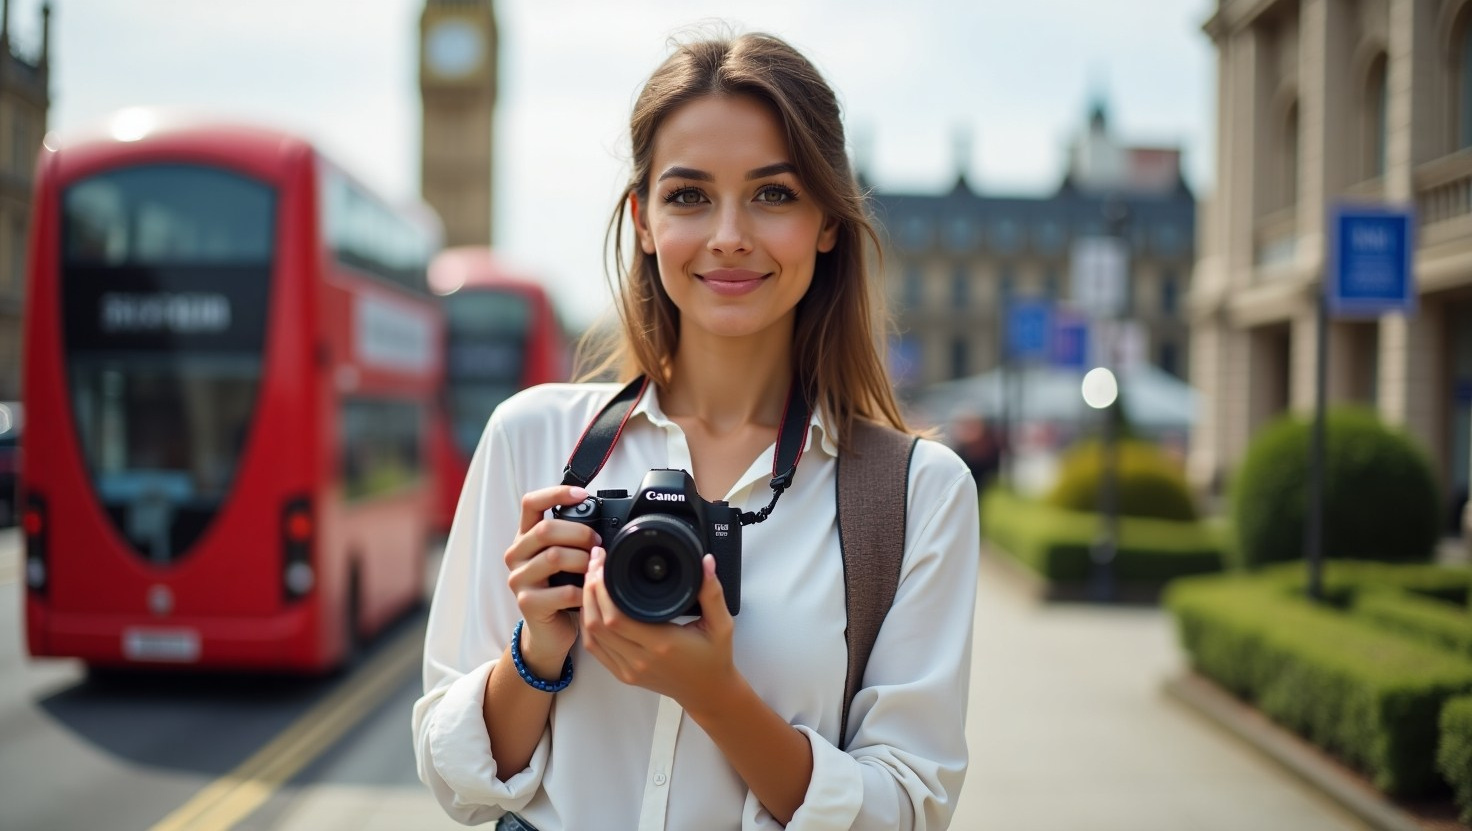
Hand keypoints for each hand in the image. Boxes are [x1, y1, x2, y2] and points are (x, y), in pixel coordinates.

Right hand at [503, 485, 599, 677]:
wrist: (548, 631)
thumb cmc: (560, 589)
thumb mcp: (562, 558)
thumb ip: (570, 537)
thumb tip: (601, 518)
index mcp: (524, 537)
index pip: (531, 503)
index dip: (556, 493)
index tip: (582, 495)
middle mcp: (516, 555)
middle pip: (545, 530)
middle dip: (579, 533)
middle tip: (597, 544)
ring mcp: (518, 580)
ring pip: (554, 557)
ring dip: (583, 561)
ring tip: (594, 568)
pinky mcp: (527, 603)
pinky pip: (563, 591)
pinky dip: (583, 591)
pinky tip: (590, 593)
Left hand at [580, 546, 737, 703]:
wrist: (708, 692)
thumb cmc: (714, 659)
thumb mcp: (721, 624)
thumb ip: (712, 592)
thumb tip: (705, 561)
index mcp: (662, 644)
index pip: (616, 616)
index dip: (603, 588)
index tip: (604, 562)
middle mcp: (640, 659)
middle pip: (598, 622)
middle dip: (591, 589)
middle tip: (595, 563)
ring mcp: (629, 669)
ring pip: (592, 635)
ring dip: (586, 605)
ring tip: (591, 579)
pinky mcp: (624, 675)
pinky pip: (596, 649)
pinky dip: (588, 626)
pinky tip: (591, 607)